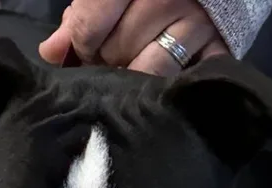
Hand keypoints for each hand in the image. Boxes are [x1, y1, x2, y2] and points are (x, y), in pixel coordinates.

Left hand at [39, 0, 229, 76]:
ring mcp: (197, 24)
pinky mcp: (219, 48)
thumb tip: (51, 52)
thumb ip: (82, 15)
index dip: (81, 43)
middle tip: (110, 61)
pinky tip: (159, 89)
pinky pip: (188, 78)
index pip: (91, 23)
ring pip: (151, 70)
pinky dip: (171, 87)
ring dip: (134, 78)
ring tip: (130, 74)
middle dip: (107, 61)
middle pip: (118, 51)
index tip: (85, 48)